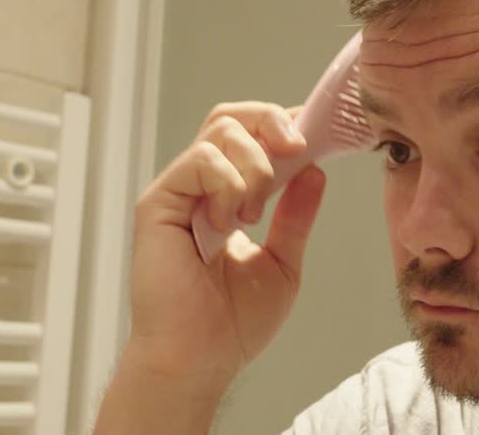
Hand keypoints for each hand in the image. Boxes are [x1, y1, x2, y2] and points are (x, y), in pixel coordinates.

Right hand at [123, 102, 326, 390]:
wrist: (200, 360)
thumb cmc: (232, 323)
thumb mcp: (283, 261)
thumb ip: (296, 216)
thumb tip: (316, 170)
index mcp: (227, 196)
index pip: (252, 136)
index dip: (285, 126)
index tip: (319, 134)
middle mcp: (200, 187)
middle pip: (232, 117)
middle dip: (273, 121)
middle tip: (299, 147)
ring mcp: (178, 191)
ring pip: (220, 131)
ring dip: (256, 164)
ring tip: (257, 212)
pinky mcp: (159, 203)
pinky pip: (200, 163)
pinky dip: (229, 185)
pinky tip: (232, 222)